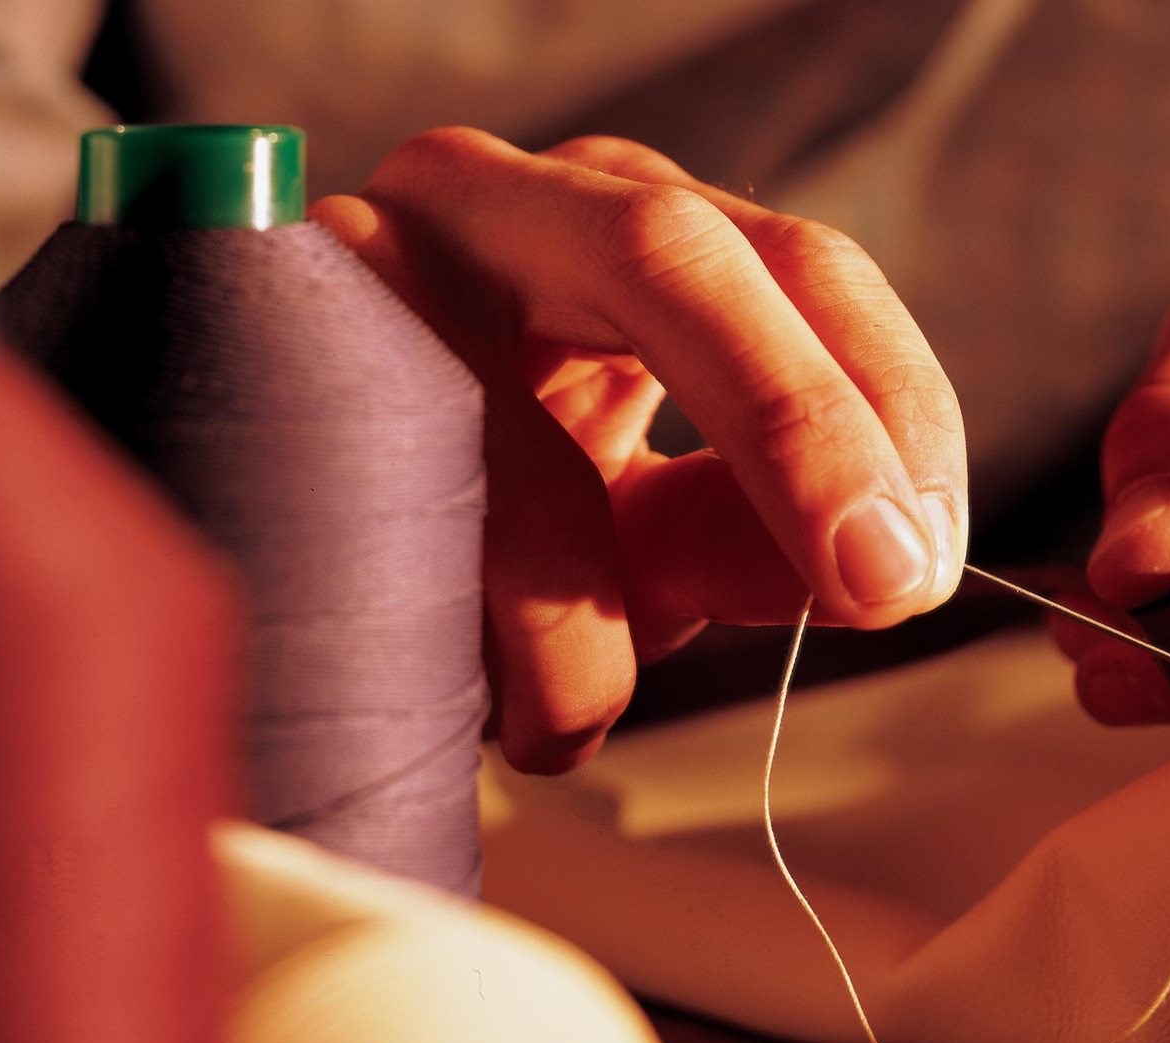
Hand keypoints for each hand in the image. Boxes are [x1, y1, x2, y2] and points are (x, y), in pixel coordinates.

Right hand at [309, 129, 966, 771]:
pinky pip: (400, 507)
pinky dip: (462, 637)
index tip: (922, 561)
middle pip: (681, 266)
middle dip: (799, 436)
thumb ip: (741, 529)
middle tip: (874, 587)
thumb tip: (865, 567)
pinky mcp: (271, 346)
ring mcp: (377, 252)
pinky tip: (462, 690)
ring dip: (575, 618)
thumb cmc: (470, 509)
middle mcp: (509, 200)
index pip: (806, 270)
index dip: (889, 411)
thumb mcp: (634, 514)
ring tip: (569, 714)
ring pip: (525, 416)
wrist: (247, 473)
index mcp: (631, 223)